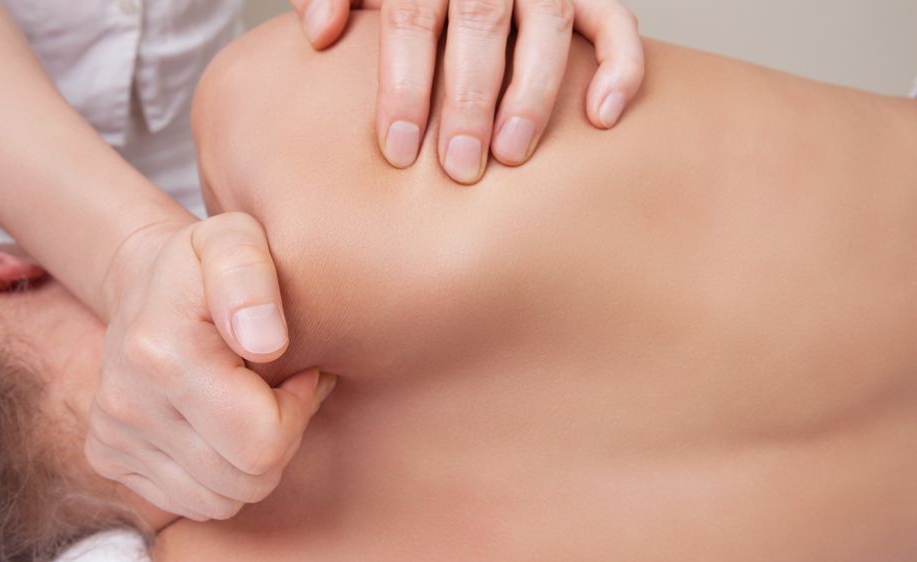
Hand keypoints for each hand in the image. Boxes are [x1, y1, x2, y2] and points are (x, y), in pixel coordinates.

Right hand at [85, 213, 335, 520]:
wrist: (143, 282)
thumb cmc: (206, 263)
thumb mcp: (236, 239)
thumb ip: (251, 279)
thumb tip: (266, 344)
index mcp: (162, 352)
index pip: (262, 441)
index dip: (296, 410)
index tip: (294, 370)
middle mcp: (127, 404)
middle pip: (247, 480)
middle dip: (280, 440)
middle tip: (278, 390)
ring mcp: (113, 437)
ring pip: (222, 501)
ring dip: (250, 461)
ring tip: (248, 404)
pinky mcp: (108, 458)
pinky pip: (192, 502)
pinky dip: (218, 473)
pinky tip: (219, 423)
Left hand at [290, 0, 644, 183]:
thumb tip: (317, 31)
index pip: (412, 18)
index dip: (403, 83)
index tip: (396, 149)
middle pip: (480, 26)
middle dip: (469, 100)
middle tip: (459, 167)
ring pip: (547, 27)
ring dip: (533, 93)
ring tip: (513, 155)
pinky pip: (613, 22)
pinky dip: (619, 66)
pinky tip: (601, 117)